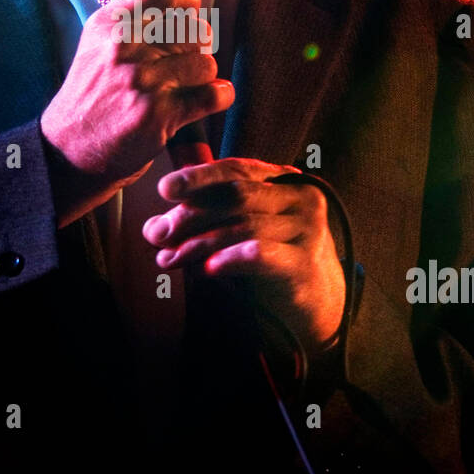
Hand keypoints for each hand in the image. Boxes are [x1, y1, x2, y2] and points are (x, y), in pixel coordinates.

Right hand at [40, 0, 234, 226]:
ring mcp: (142, 81)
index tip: (191, 12)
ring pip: (206, 62)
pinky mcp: (158, 115)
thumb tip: (183, 1)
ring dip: (204, 75)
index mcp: (110, 23)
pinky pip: (214, 94)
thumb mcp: (97, 44)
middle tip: (186, 60)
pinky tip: (211, 98)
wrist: (69, 149)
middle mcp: (124, 47)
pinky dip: (220, 96)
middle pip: (194, 27)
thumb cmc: (91, 95)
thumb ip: (133, 17)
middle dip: (199, 45)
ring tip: (188, 84)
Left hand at [142, 157, 344, 352]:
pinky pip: (261, 254)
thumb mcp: (240, 232)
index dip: (198, 176)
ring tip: (169, 259)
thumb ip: (203, 221)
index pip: (237, 169)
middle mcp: (301, 198)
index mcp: (284, 181)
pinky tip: (207, 269)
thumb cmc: (274, 259)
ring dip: (199, 243)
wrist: (319, 304)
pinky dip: (229, 259)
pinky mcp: (305, 264)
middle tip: (158, 234)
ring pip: (243, 226)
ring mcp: (308, 230)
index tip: (164, 189)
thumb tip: (154, 228)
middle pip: (237, 195)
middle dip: (191, 214)